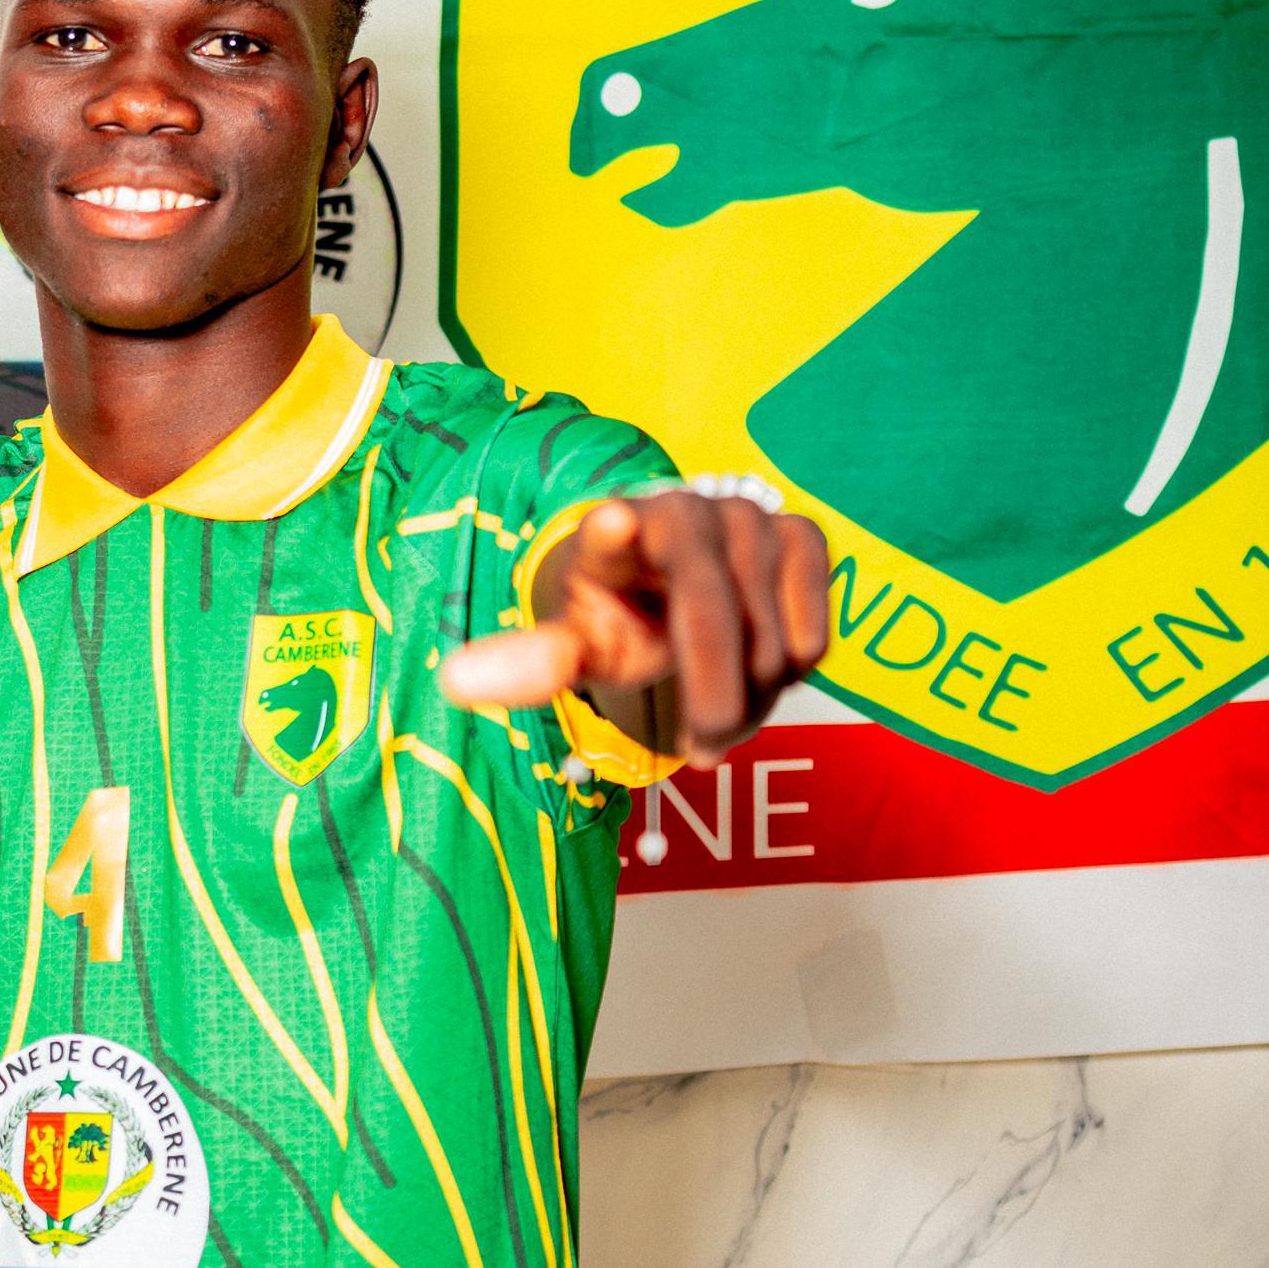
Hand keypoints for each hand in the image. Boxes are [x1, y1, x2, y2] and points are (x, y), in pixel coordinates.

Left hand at [440, 490, 830, 767]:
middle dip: (713, 707)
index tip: (611, 521)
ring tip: (720, 702)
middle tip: (699, 756)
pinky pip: (814, 635)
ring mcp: (749, 518)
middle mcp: (685, 512)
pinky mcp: (802, 534)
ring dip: (752, 700)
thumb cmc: (621, 616)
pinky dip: (791, 671)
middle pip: (717, 630)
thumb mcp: (580, 644)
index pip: (610, 535)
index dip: (613, 533)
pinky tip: (758, 665)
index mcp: (612, 536)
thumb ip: (533, 662)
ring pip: (773, 644)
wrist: (677, 581)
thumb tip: (454, 683)